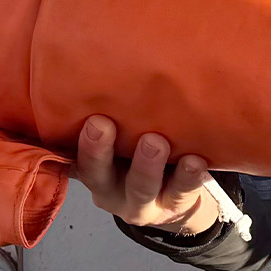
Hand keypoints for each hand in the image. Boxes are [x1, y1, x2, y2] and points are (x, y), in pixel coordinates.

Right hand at [74, 115, 217, 233]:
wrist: (174, 201)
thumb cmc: (138, 158)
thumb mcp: (117, 143)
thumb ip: (108, 117)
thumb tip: (98, 66)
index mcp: (93, 171)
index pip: (74, 159)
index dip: (75, 143)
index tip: (85, 117)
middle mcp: (111, 190)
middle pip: (99, 175)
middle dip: (99, 151)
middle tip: (102, 123)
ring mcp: (143, 201)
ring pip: (141, 188)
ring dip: (147, 165)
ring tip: (155, 142)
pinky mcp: (175, 205)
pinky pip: (181, 193)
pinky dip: (188, 177)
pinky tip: (195, 161)